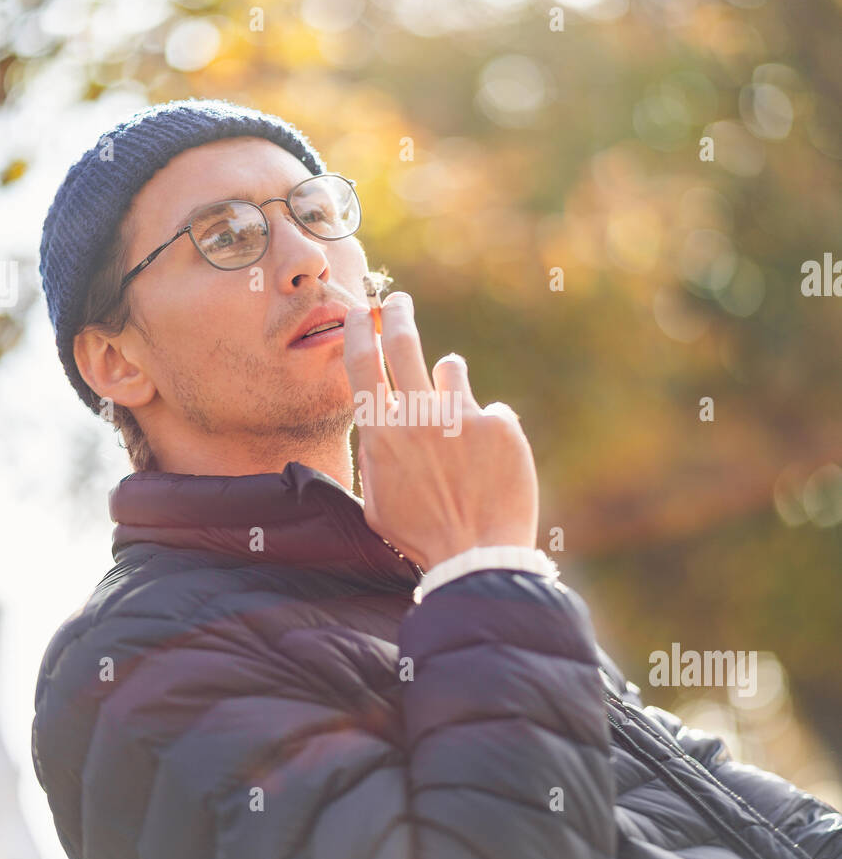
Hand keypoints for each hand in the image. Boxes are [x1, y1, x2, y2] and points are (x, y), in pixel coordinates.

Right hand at [341, 291, 538, 569]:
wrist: (478, 556)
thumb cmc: (422, 536)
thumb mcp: (376, 501)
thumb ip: (376, 455)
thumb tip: (378, 423)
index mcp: (382, 434)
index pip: (362, 363)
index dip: (359, 329)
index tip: (360, 311)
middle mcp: (418, 415)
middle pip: (402, 341)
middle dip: (396, 312)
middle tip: (397, 302)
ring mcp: (460, 416)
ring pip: (450, 369)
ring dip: (449, 382)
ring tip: (457, 423)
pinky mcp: (499, 424)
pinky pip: (491, 411)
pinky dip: (490, 431)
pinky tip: (492, 466)